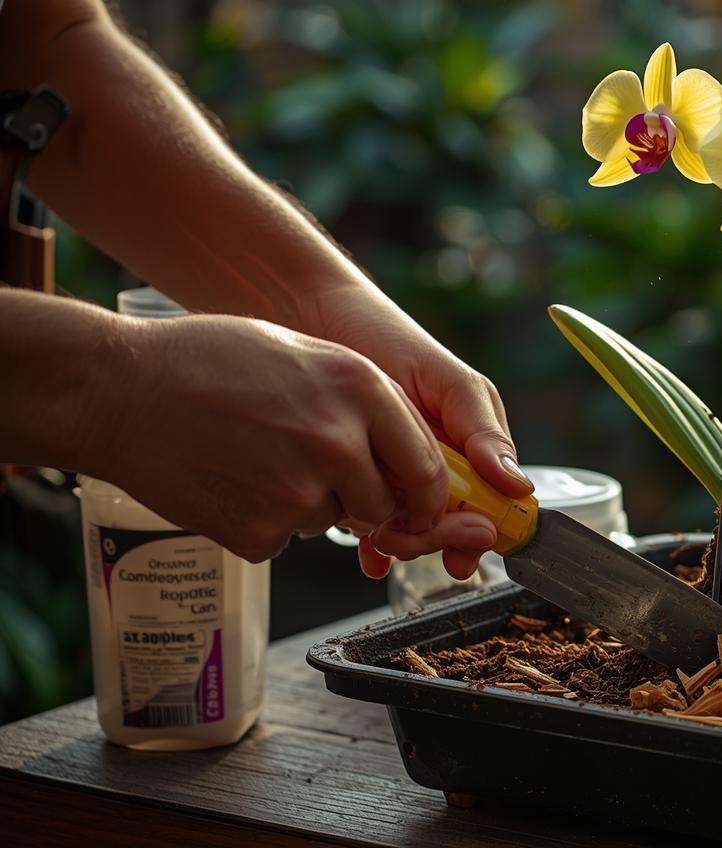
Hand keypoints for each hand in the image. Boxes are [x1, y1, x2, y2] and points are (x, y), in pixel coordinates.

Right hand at [99, 314, 494, 563]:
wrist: (119, 390)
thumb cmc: (210, 361)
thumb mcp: (307, 355)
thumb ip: (365, 404)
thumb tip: (409, 454)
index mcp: (362, 389)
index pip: (428, 466)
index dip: (427, 496)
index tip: (418, 507)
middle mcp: (340, 442)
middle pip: (384, 506)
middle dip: (362, 503)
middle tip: (315, 477)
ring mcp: (299, 492)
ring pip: (328, 520)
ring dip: (304, 504)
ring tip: (254, 459)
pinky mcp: (260, 532)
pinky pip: (281, 539)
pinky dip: (259, 521)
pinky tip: (226, 480)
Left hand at [296, 285, 532, 578]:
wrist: (310, 319)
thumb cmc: (386, 338)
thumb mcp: (449, 383)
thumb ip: (482, 433)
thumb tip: (519, 487)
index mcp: (476, 445)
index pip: (496, 504)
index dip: (484, 533)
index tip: (462, 552)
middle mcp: (445, 465)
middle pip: (454, 526)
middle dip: (432, 540)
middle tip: (405, 542)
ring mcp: (402, 476)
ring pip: (416, 531)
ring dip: (401, 543)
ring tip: (377, 539)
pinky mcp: (362, 482)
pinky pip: (376, 528)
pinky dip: (374, 547)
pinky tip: (365, 556)